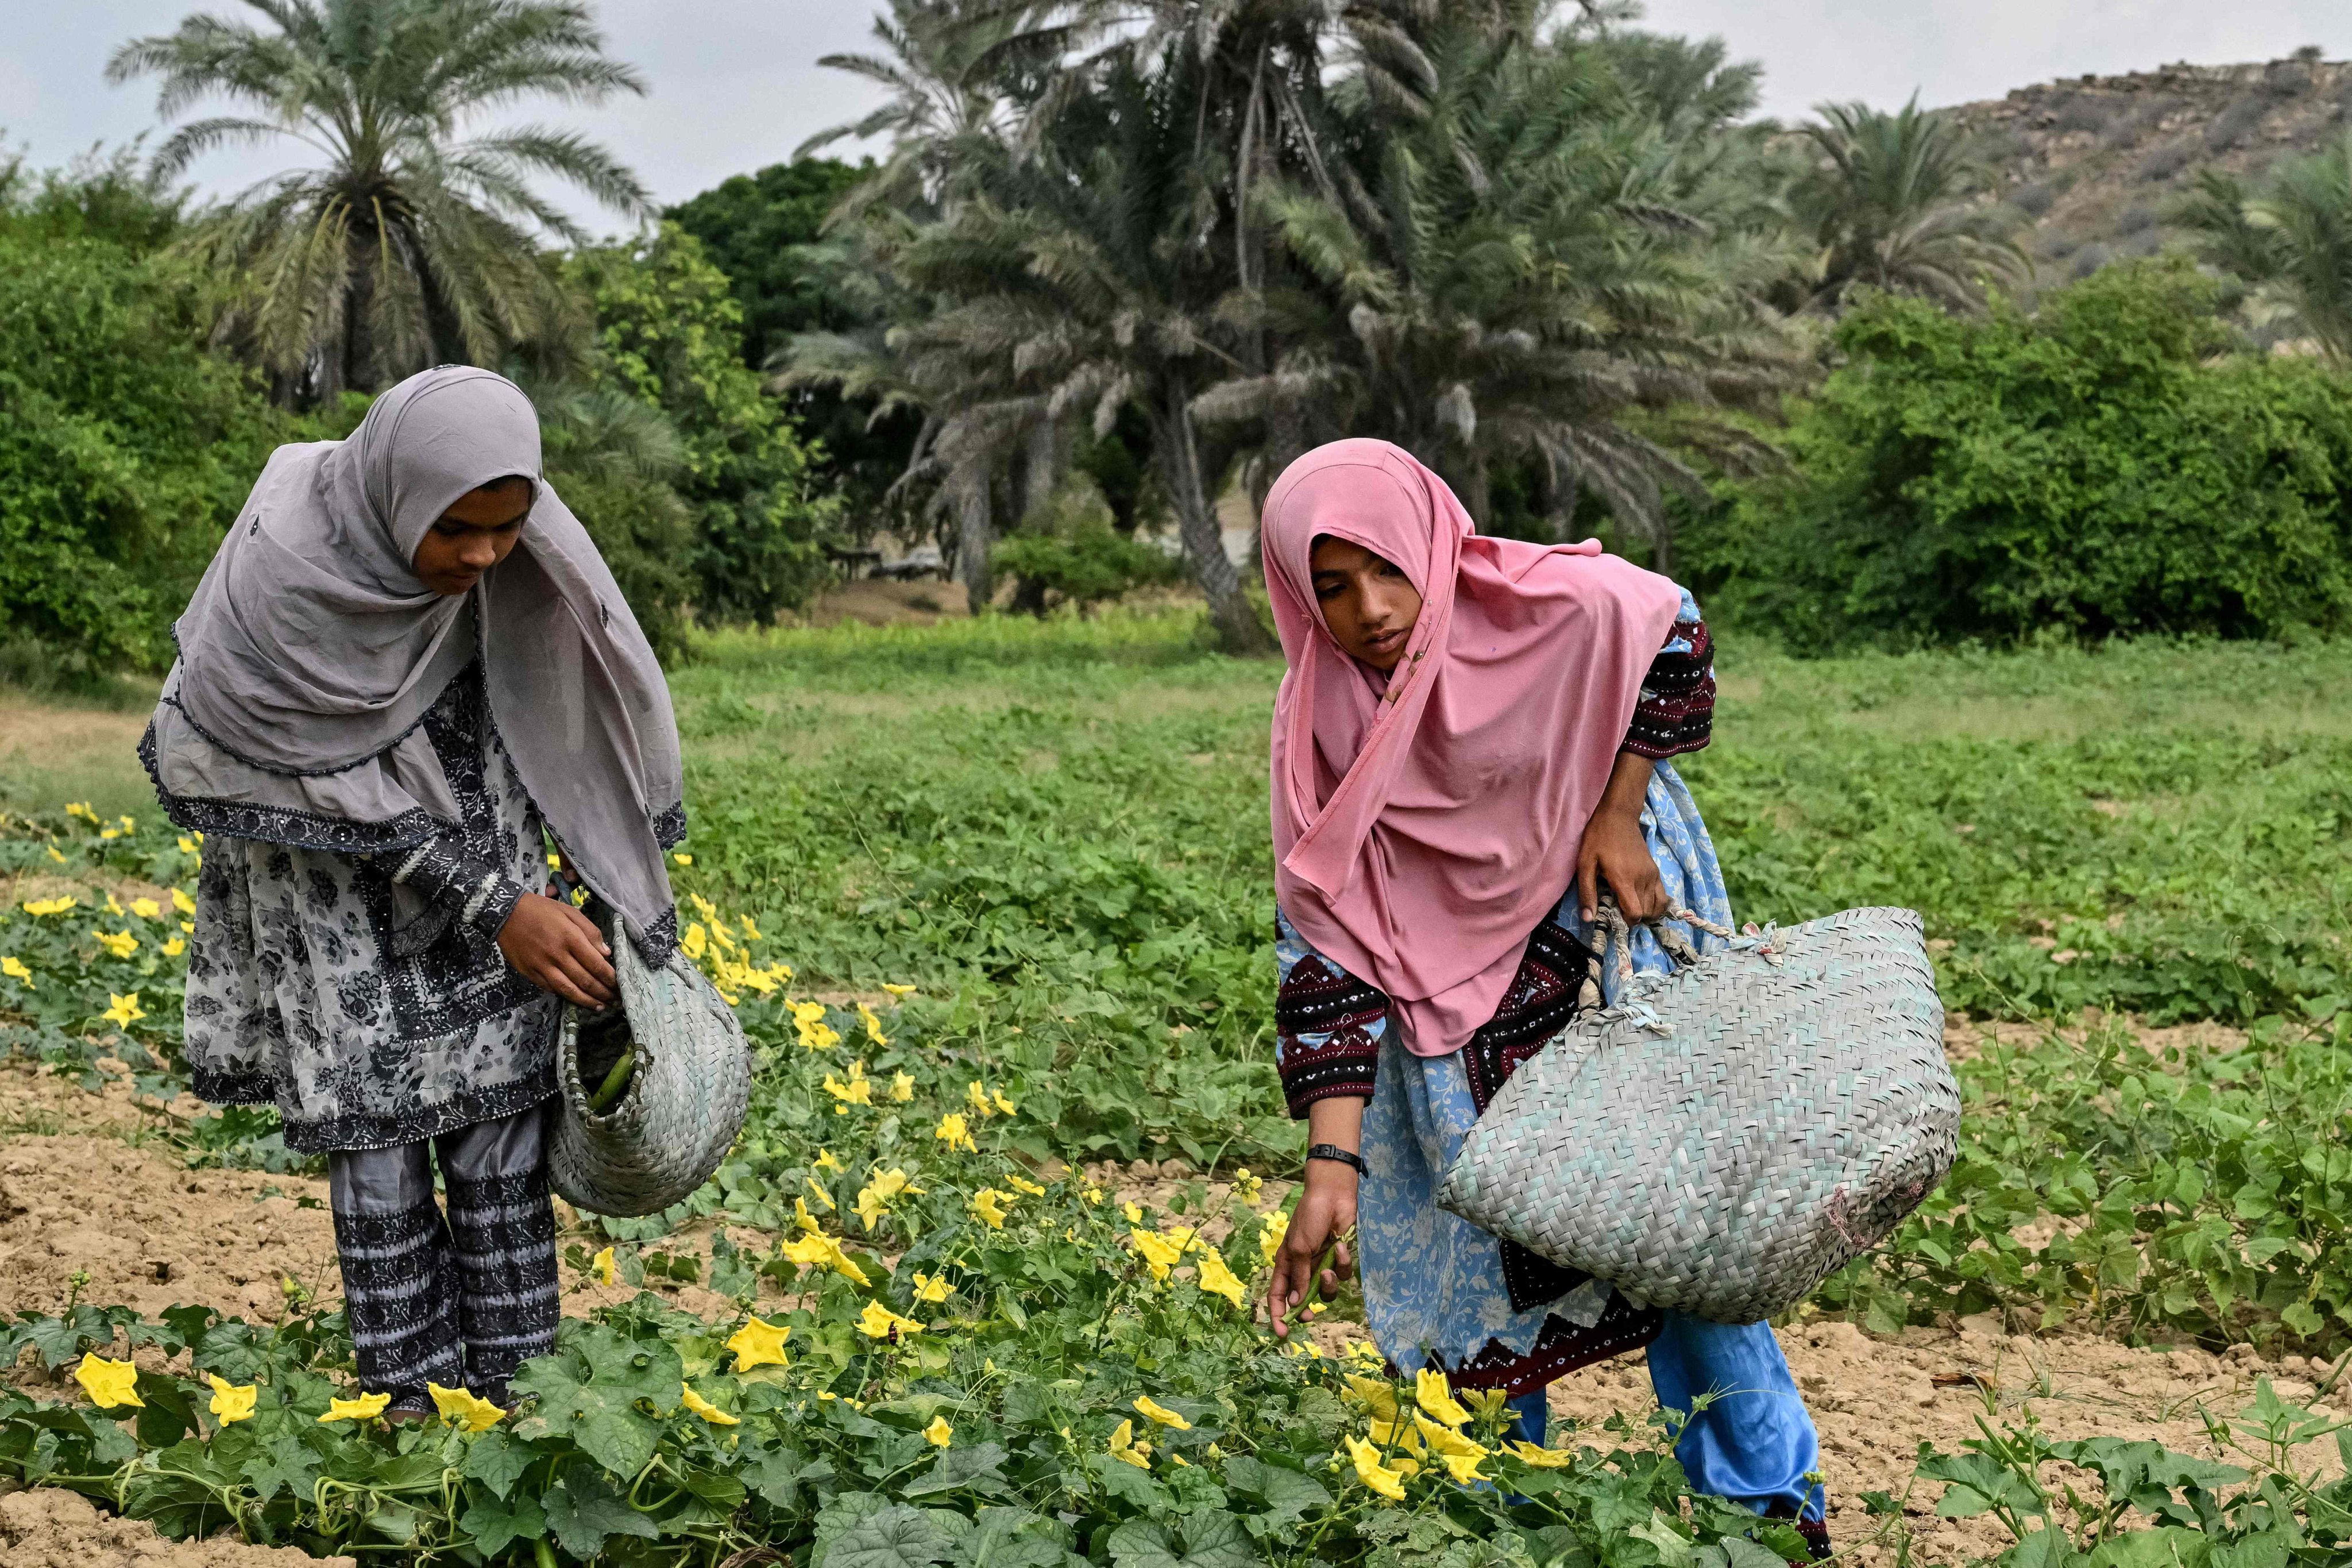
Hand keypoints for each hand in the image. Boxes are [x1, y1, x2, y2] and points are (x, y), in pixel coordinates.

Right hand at [497, 894, 615, 1008]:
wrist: (506, 913)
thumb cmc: (541, 910)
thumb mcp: (569, 911)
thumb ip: (590, 931)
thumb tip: (606, 953)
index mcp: (570, 937)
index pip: (595, 964)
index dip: (610, 977)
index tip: (619, 984)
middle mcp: (557, 954)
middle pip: (584, 980)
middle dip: (602, 993)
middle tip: (615, 1000)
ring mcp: (542, 966)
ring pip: (568, 990)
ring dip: (586, 1001)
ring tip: (600, 1007)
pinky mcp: (530, 973)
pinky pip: (551, 988)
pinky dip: (565, 995)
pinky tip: (577, 999)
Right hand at [1267, 1165, 1356, 1337]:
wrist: (1334, 1196)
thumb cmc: (1310, 1218)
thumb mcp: (1299, 1248)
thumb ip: (1299, 1277)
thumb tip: (1294, 1303)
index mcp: (1286, 1264)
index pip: (1277, 1295)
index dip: (1277, 1315)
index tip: (1281, 1334)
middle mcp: (1303, 1268)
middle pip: (1302, 1300)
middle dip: (1306, 1309)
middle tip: (1310, 1316)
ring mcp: (1322, 1264)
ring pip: (1326, 1291)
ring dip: (1329, 1283)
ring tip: (1329, 1267)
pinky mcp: (1339, 1259)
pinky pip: (1342, 1274)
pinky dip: (1342, 1262)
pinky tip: (1342, 1246)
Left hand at [1577, 751, 1665, 922]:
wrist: (1619, 815)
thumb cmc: (1598, 838)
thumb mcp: (1585, 864)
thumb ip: (1587, 893)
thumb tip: (1588, 919)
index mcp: (1625, 879)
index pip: (1636, 913)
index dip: (1626, 921)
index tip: (1614, 917)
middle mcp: (1643, 879)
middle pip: (1646, 913)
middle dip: (1633, 918)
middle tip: (1618, 911)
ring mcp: (1653, 875)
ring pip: (1657, 906)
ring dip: (1645, 912)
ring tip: (1628, 906)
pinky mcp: (1656, 871)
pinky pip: (1662, 895)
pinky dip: (1654, 904)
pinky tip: (1640, 900)